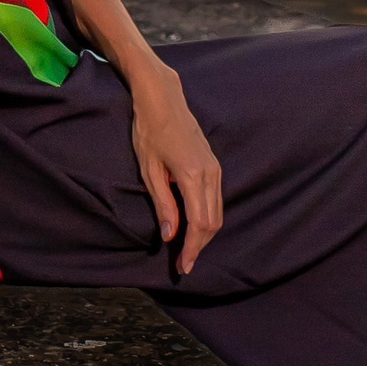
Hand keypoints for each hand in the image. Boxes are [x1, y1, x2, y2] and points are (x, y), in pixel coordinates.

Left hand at [129, 63, 222, 275]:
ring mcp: (215, 168)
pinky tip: (193, 226)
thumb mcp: (149, 169)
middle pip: (213, 222)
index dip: (192, 249)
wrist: (163, 98)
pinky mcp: (214, 165)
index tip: (183, 267)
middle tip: (183, 264)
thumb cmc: (149, 130)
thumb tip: (170, 235)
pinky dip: (207, 218)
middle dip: (199, 246)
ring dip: (204, 234)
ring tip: (187, 249)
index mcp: (192, 176)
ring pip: (217, 212)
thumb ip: (163, 204)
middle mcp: (210, 173)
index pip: (199, 224)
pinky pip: (216, 199)